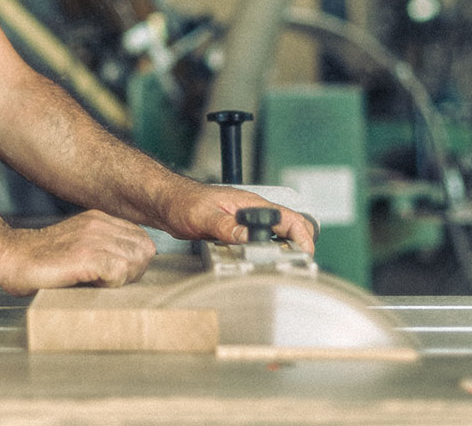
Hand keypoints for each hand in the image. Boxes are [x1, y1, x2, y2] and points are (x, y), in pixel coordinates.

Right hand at [0, 209, 156, 296]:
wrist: (10, 257)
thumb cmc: (43, 262)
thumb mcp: (80, 246)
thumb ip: (104, 249)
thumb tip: (131, 269)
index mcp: (100, 219)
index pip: (142, 240)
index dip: (134, 262)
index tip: (114, 275)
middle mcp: (99, 223)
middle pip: (144, 250)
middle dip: (133, 271)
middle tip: (107, 282)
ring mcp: (92, 237)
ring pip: (136, 260)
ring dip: (123, 279)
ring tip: (97, 283)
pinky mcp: (84, 255)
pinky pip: (119, 271)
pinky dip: (112, 284)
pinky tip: (92, 285)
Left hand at [159, 182, 316, 254]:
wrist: (166, 202)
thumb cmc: (182, 201)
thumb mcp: (204, 216)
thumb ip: (227, 227)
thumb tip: (250, 237)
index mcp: (251, 204)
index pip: (290, 218)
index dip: (303, 238)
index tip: (305, 255)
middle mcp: (252, 213)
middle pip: (290, 228)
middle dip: (299, 246)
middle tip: (295, 266)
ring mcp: (245, 223)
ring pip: (277, 237)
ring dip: (283, 252)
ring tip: (280, 269)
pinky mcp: (237, 233)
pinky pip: (259, 243)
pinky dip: (266, 254)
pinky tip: (259, 264)